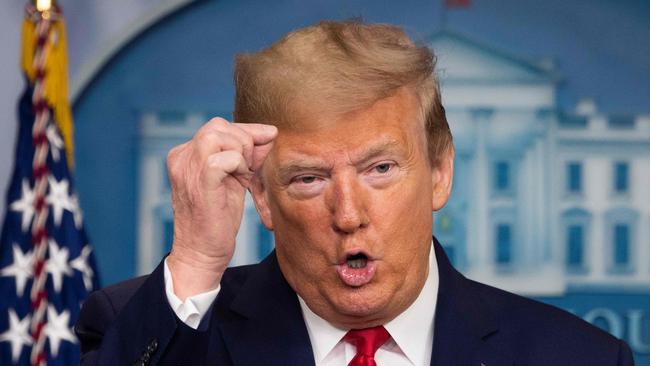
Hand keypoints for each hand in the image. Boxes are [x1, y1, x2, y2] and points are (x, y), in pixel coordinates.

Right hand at [166, 117, 276, 299]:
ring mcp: (187, 168)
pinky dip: (240, 166)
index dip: (245, 134)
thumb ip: (247, 155)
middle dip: (244, 141)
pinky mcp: (200, 182)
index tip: (260, 150)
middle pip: (218, 125)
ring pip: (219, 135)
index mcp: (184, 155)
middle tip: (249, 168)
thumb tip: (269, 133)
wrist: (201, 253)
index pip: (218, 127)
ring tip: (242, 176)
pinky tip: (240, 182)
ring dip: (241, 153)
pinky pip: (226, 157)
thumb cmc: (217, 219)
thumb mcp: (233, 179)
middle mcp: (181, 157)